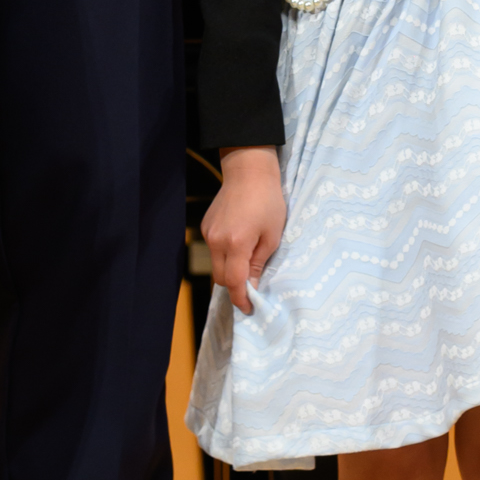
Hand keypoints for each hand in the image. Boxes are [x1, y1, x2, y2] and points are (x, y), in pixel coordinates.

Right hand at [202, 147, 286, 312]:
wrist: (249, 170)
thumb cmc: (268, 200)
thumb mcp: (272, 235)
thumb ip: (259, 263)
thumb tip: (251, 287)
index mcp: (236, 244)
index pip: (233, 282)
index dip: (241, 299)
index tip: (249, 309)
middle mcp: (217, 241)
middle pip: (221, 278)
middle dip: (235, 287)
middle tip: (252, 288)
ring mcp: (208, 233)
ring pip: (216, 265)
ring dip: (229, 270)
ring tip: (247, 263)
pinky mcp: (206, 226)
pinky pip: (214, 250)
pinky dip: (224, 255)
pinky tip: (239, 244)